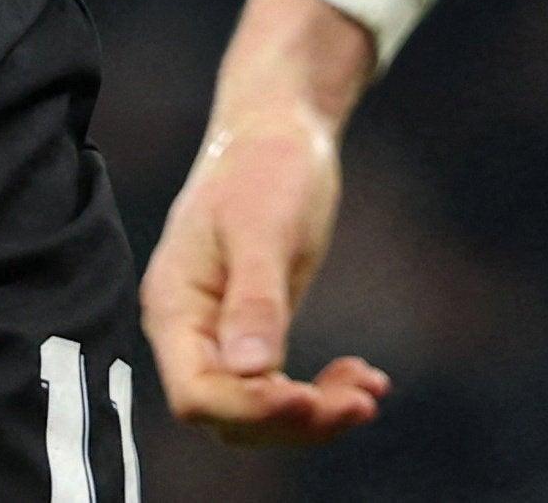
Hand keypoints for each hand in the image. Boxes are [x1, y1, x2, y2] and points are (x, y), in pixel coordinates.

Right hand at [143, 0, 392, 446]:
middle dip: (295, 419)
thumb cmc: (265, 165)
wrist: (280, 128)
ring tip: (371, 393)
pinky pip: (282, 387)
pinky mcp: (256, 332)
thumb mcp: (264, 227)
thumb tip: (251, 372)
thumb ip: (255, 300)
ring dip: (316, 414)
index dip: (250, 408)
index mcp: (176, 305)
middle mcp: (192, 331)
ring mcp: (222, 335)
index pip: (197, 392)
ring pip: (260, 409)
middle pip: (230, 414)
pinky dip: (323, 394)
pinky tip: (367, 380)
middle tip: (361, 403)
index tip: (308, 398)